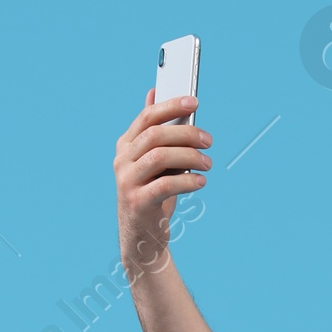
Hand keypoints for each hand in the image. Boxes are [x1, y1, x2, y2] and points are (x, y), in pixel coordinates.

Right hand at [114, 90, 211, 278]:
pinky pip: (164, 185)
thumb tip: (154, 94)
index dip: (171, 106)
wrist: (142, 238)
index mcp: (126, 146)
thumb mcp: (154, 162)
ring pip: (159, 157)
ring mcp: (127, 181)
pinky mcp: (137, 202)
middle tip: (209, 140)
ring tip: (208, 163)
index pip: (147, 118)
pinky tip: (201, 182)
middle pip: (155, 135)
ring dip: (189, 157)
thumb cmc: (152, 194)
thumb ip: (154, 132)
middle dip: (186, 133)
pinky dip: (187, 181)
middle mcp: (122, 160)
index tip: (194, 102)